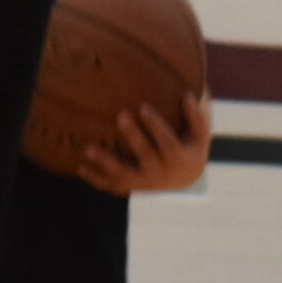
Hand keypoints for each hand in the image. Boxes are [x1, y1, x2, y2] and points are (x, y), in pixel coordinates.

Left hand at [78, 92, 211, 194]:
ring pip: (123, 174)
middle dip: (133, 136)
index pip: (167, 141)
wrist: (185, 178)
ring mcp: (145, 183)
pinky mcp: (132, 187)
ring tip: (88, 149)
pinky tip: (81, 167)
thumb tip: (188, 95)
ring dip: (105, 162)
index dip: (155, 125)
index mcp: (179, 159)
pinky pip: (113, 185)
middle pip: (145, 155)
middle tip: (121, 115)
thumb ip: (196, 116)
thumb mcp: (200, 134)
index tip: (143, 107)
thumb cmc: (191, 146)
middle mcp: (161, 174)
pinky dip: (96, 179)